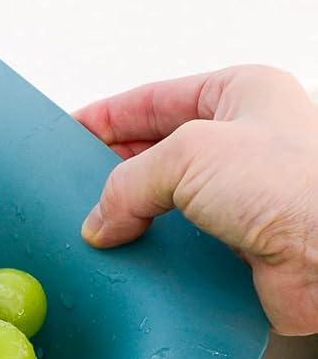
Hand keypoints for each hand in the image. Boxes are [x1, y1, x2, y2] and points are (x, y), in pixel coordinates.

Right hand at [75, 64, 317, 333]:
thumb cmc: (298, 187)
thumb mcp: (189, 154)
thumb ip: (128, 182)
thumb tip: (100, 220)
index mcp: (241, 93)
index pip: (152, 100)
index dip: (104, 118)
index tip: (64, 136)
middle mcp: (245, 142)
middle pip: (155, 155)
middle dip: (113, 175)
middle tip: (73, 192)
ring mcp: (244, 197)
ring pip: (165, 207)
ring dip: (132, 223)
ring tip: (98, 233)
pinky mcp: (242, 247)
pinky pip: (181, 250)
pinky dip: (154, 260)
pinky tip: (131, 265)